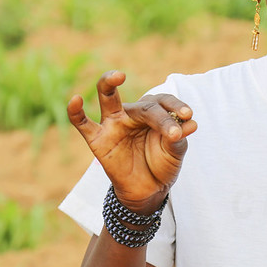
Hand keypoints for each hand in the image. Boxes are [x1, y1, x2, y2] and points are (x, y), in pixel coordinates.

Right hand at [67, 70, 197, 213]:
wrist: (147, 190)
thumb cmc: (161, 163)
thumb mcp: (174, 151)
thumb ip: (178, 137)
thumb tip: (191, 123)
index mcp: (154, 112)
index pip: (164, 102)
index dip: (176, 107)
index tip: (189, 117)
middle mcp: (133, 113)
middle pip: (145, 106)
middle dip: (162, 114)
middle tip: (177, 124)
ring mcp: (113, 124)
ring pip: (108, 98)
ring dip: (109, 83)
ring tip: (118, 75)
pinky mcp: (97, 139)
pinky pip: (82, 123)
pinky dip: (76, 112)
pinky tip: (75, 100)